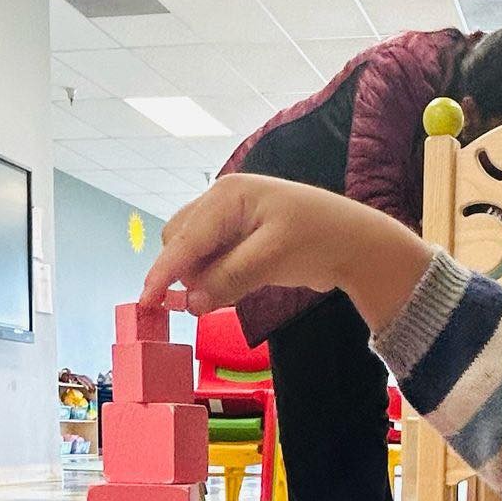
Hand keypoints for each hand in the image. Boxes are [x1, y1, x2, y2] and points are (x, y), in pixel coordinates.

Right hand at [141, 175, 432, 332]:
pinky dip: (214, 280)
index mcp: (227, 195)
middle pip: (179, 243)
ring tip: (234, 290)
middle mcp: (221, 204)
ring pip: (193, 256)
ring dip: (200, 280)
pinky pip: (210, 264)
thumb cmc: (318, 239)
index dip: (162, 272)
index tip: (146, 302)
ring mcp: (229, 222)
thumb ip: (230, 279)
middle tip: (205, 303)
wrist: (355, 243)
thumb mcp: (273, 259)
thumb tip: (191, 304)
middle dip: (183, 274)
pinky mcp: (237, 242)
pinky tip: (233, 289)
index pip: (184, 239)